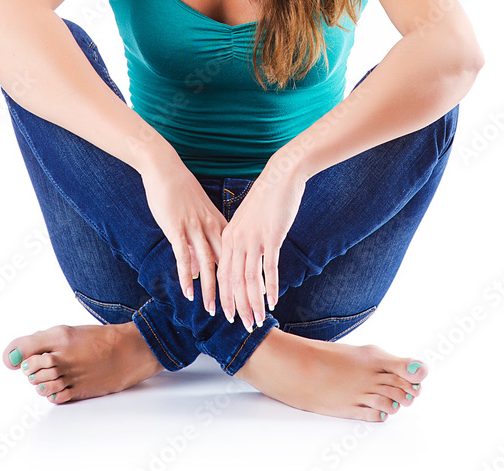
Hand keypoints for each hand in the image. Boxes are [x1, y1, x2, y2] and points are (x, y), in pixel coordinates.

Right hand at [140, 152, 227, 313]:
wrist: (166, 168)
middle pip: (226, 263)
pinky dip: (186, 276)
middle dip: (234, 289)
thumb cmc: (180, 190)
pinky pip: (183, 256)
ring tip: (215, 311)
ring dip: (212, 290)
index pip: (236, 256)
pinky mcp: (177, 228)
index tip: (250, 297)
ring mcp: (195, 228)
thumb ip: (198, 242)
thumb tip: (196, 270)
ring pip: (207, 264)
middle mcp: (211, 227)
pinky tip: (189, 293)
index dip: (243, 278)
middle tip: (240, 311)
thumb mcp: (195, 216)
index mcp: (219, 223)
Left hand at [216, 158, 305, 331]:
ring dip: (253, 304)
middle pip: (233, 281)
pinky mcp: (271, 238)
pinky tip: (273, 303)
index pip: (222, 273)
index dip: (224, 296)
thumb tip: (240, 257)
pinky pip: (269, 269)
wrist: (281, 177)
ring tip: (257, 321)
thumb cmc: (265, 198)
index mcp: (228, 236)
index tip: (227, 314)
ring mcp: (253, 240)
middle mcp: (236, 240)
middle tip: (242, 326)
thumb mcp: (246, 220)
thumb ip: (241, 239)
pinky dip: (270, 288)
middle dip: (237, 306)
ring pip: (249, 280)